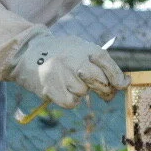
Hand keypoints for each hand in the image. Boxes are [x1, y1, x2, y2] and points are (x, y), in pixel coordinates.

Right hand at [8, 32, 127, 108]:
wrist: (27, 51)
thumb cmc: (59, 52)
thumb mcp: (80, 48)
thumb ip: (100, 62)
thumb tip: (123, 82)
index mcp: (85, 49)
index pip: (108, 66)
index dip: (118, 78)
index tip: (123, 84)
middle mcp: (74, 61)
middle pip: (100, 83)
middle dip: (105, 90)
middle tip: (103, 91)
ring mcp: (62, 74)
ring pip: (84, 93)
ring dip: (80, 91)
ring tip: (68, 79)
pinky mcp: (51, 88)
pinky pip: (71, 102)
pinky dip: (69, 99)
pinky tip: (61, 88)